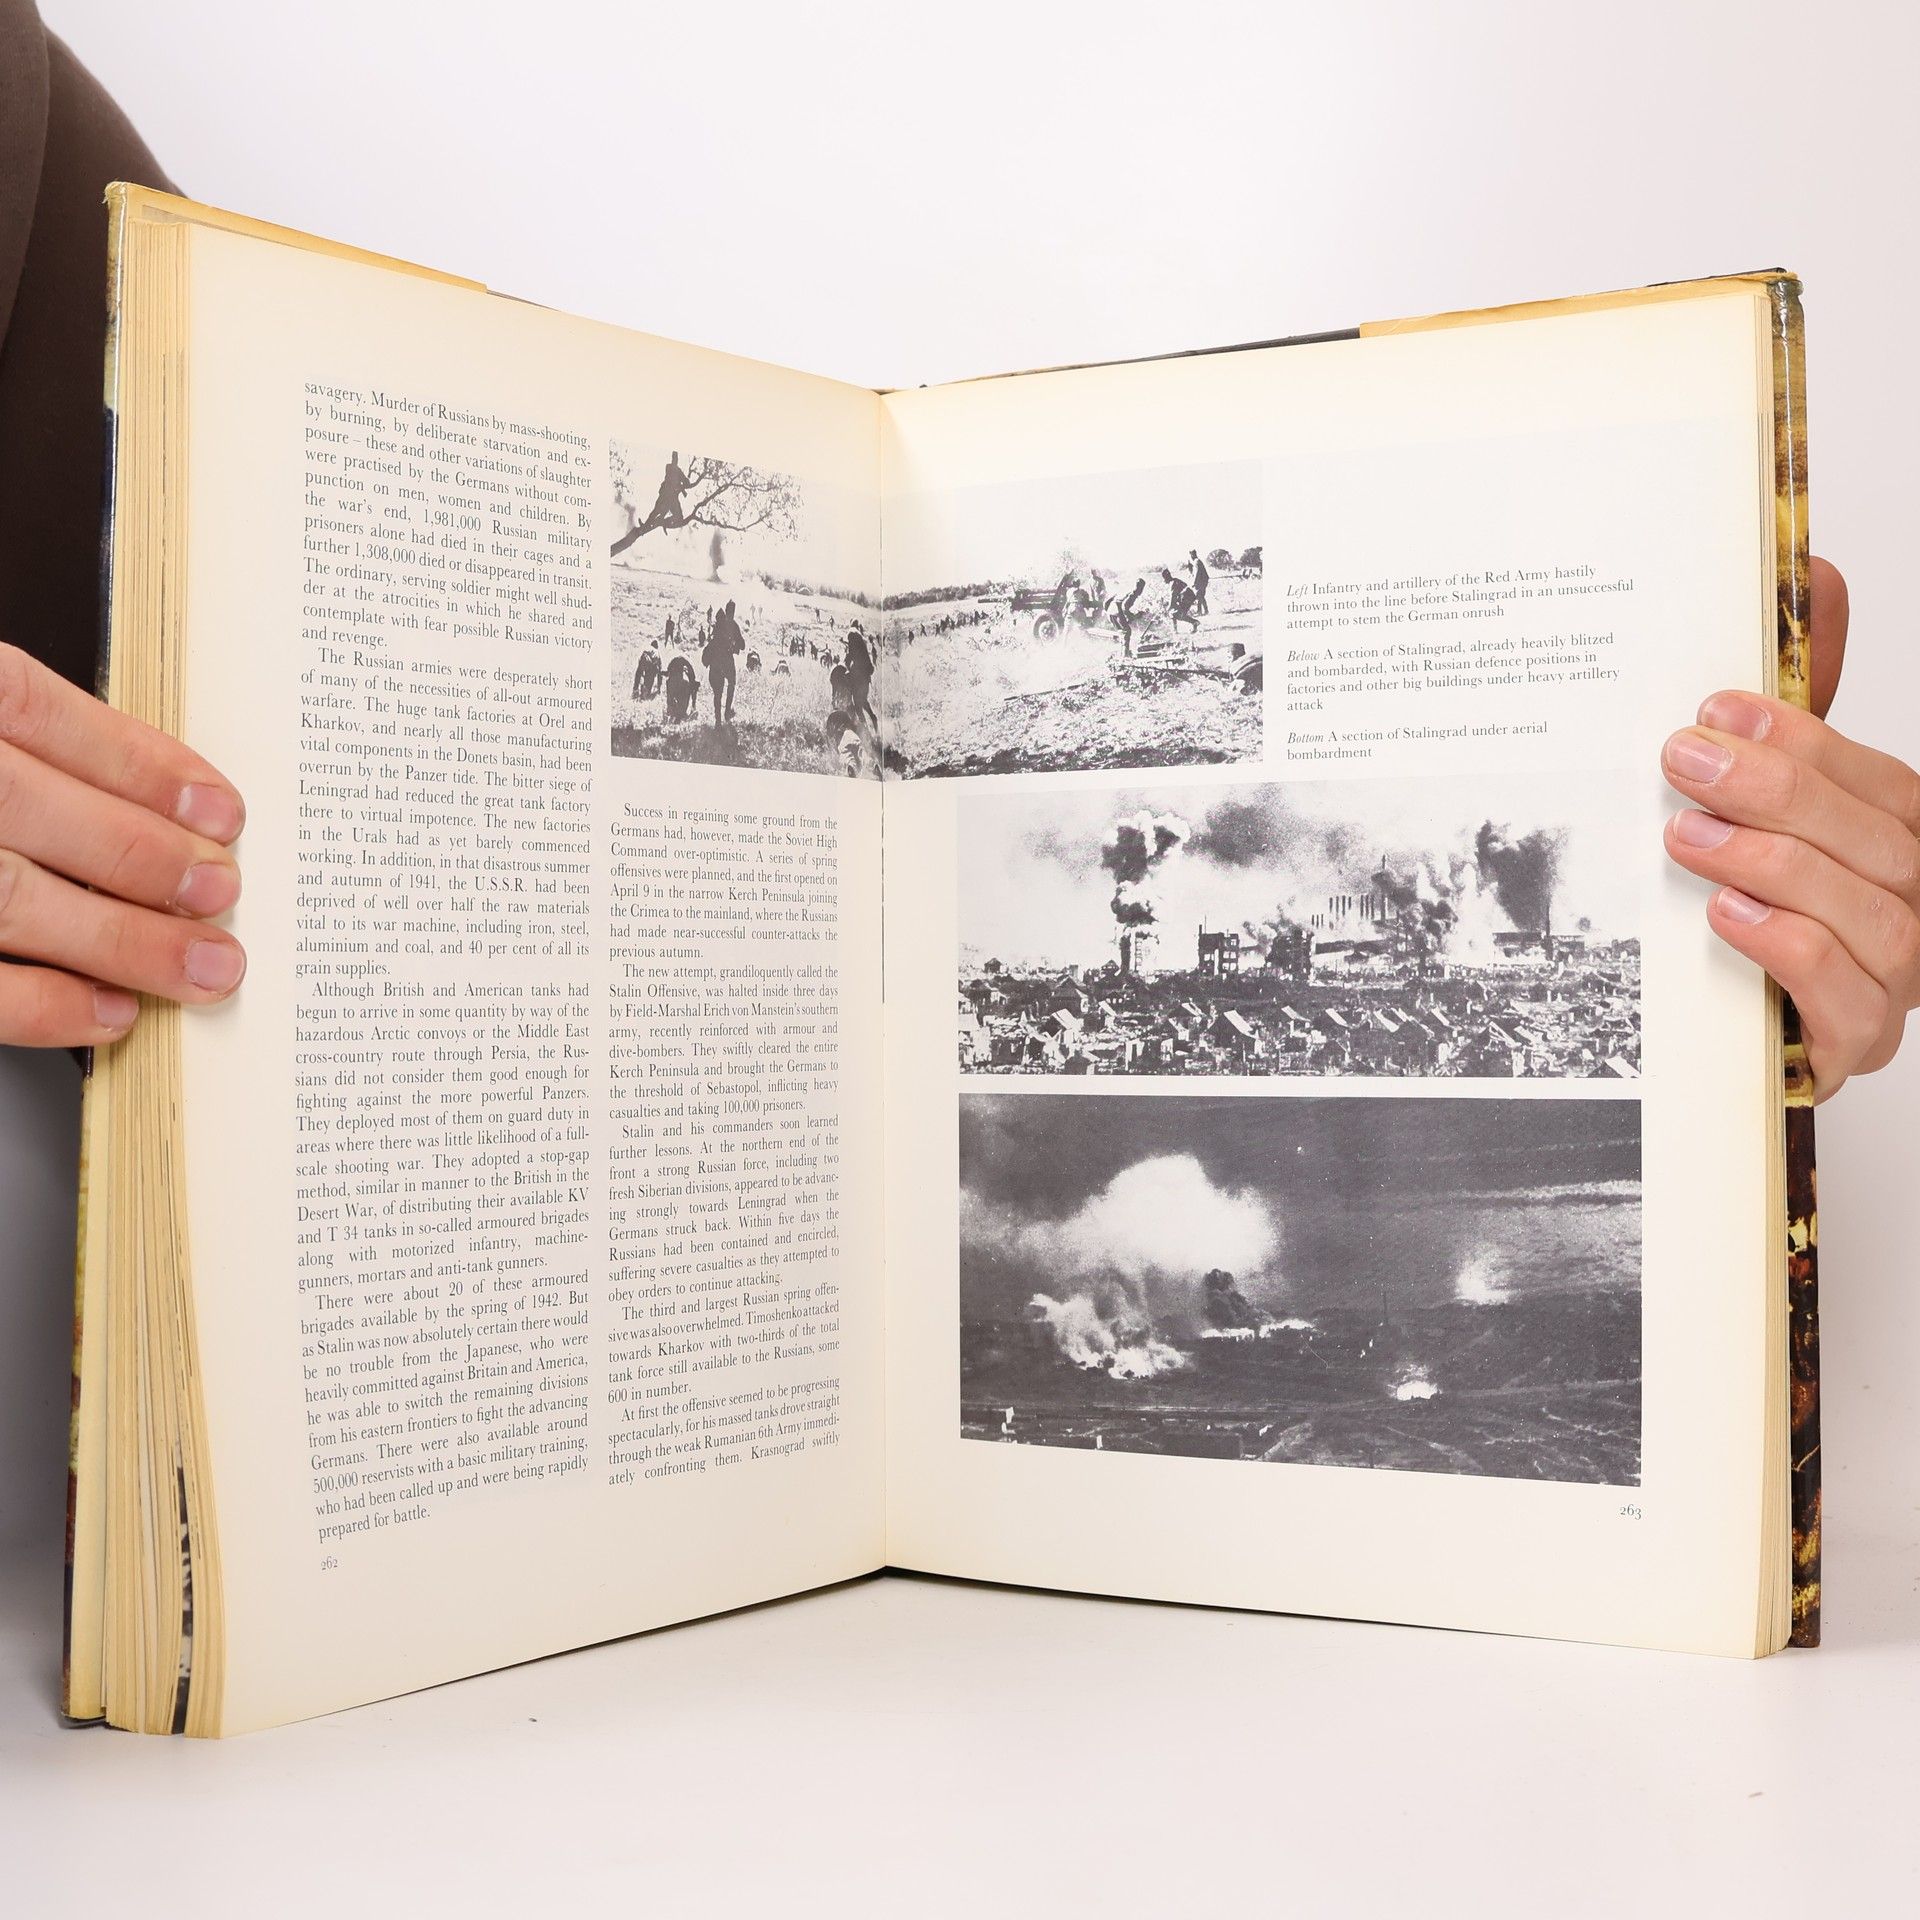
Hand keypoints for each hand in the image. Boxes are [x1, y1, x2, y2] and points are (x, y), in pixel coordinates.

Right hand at [0, 642, 245, 1046]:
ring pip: (8, 899)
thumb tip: (149, 796)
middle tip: (225, 893)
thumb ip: (9, 742)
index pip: (27, 708)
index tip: (219, 808)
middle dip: (146, 858)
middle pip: (30, 809)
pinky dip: (41, 1005)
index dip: (136, 761)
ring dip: (121, 939)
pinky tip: (107, 1011)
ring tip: (202, 965)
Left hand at [1663, 557, 1916, 1099]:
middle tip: (1684, 760)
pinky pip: (1849, 1000)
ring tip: (1687, 835)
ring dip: (1775, 868)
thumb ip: (1797, 707)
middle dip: (1779, 794)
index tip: (1717, 707)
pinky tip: (1727, 917)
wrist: (1739, 1036)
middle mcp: (1918, 909)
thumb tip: (1813, 570)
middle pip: (1878, 844)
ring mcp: (1898, 983)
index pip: (1881, 783)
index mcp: (1903, 844)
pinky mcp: (1855, 1045)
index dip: (1805, 741)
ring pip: (1869, 916)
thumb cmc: (1766, 906)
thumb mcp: (1772, 800)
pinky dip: (1791, 951)